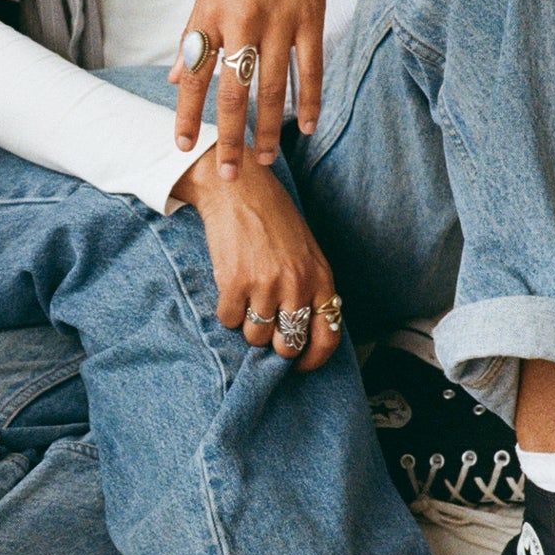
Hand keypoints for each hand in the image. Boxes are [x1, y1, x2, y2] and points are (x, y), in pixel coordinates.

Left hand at [169, 0, 383, 177]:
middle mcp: (242, 20)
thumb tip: (176, 79)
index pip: (194, 75)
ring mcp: (279, 20)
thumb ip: (194, 35)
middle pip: (233, 91)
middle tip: (227, 173)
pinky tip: (306, 127)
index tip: (181, 146)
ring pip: (272, 87)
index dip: (186, 113)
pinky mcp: (310, 16)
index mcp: (210, 14)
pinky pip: (310, 68)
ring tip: (263, 160)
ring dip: (267, 129)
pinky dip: (309, 100)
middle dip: (228, 136)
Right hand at [171, 149, 339, 369]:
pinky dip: (226, 311)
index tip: (299, 365)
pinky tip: (229, 289)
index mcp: (320, 279)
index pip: (327, 337)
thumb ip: (309, 288)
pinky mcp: (235, 282)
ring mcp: (266, 285)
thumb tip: (304, 330)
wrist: (239, 189)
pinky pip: (229, 320)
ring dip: (247, 326)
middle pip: (287, 344)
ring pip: (255, 337)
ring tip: (246, 300)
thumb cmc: (273, 218)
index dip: (312, 359)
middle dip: (274, 343)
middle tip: (265, 327)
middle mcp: (297, 285)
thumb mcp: (306, 252)